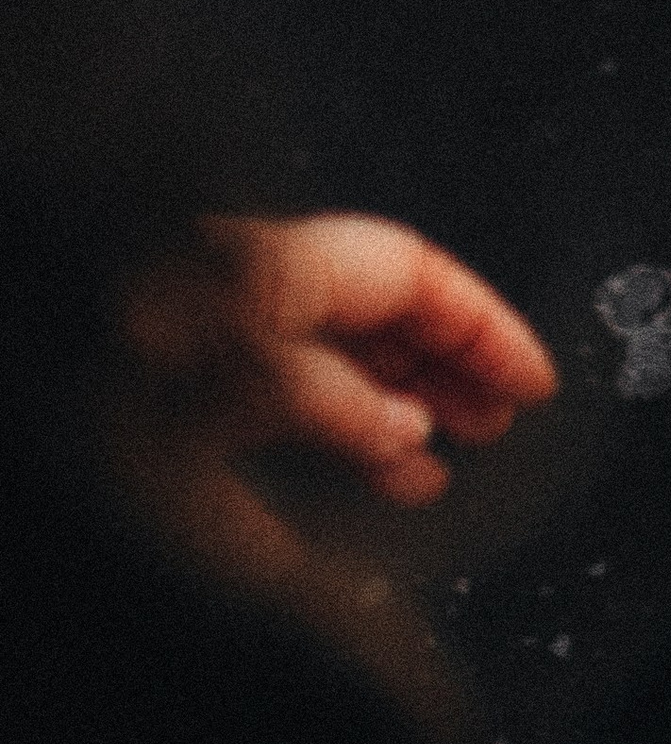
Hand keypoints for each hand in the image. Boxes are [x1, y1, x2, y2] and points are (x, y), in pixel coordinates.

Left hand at [129, 213, 558, 508]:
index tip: (534, 385)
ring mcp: (189, 329)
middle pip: (366, 300)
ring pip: (321, 346)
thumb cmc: (64, 420)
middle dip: (447, 358)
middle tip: (502, 421)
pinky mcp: (157, 382)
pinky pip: (273, 383)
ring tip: (445, 455)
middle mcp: (224, 289)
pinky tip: (362, 472)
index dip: (482, 325)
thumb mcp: (203, 422)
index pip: (404, 271)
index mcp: (248, 279)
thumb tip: (400, 427)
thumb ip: (318, 412)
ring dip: (393, 395)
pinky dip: (333, 420)